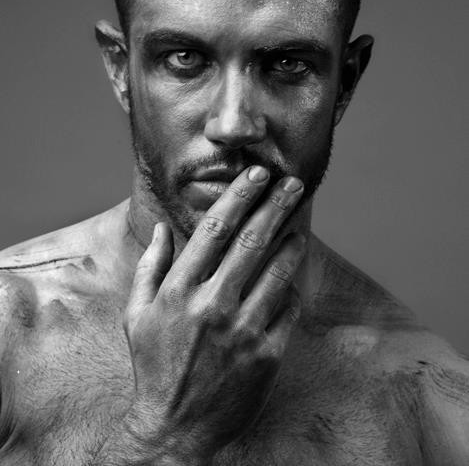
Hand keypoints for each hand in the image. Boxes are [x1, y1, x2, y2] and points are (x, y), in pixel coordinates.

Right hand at [123, 166, 304, 463]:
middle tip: (294, 182)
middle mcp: (212, 305)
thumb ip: (150, 267)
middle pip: (252, 242)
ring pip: (277, 272)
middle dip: (275, 205)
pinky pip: (288, 309)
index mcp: (179, 290)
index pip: (214, 229)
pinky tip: (296, 269)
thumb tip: (164, 227)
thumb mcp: (136, 315)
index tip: (257, 174)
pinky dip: (294, 286)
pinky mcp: (266, 354)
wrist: (175, 429)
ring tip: (302, 219)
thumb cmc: (153, 366)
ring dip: (293, 240)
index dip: (240, 196)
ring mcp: (242, 330)